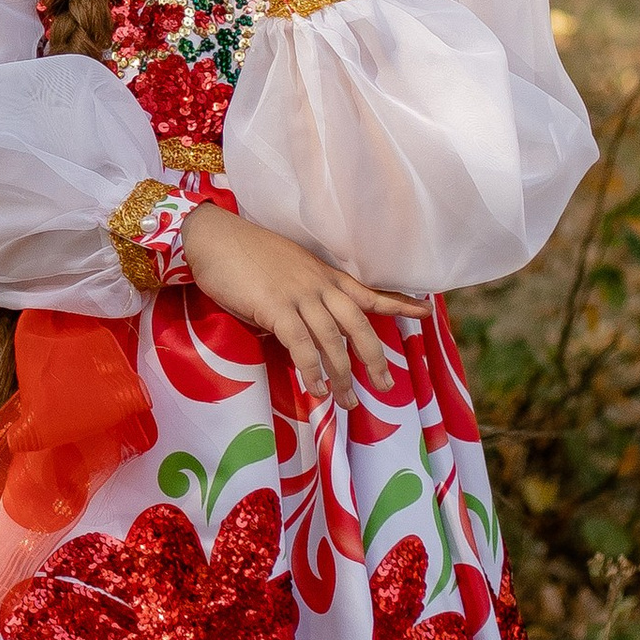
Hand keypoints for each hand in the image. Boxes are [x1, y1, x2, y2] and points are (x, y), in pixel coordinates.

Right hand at [182, 206, 422, 408]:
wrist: (213, 237)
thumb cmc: (242, 254)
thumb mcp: (284, 270)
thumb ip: (300, 297)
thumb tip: (303, 328)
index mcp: (324, 275)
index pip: (369, 292)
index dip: (398, 303)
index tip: (426, 312)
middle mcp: (319, 285)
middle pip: (358, 325)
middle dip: (374, 359)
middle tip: (385, 386)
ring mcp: (299, 296)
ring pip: (333, 341)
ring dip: (343, 376)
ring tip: (347, 402)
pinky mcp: (275, 308)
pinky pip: (301, 345)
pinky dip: (312, 371)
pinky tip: (317, 390)